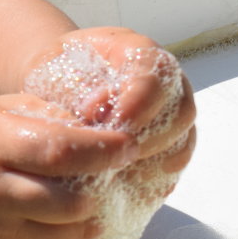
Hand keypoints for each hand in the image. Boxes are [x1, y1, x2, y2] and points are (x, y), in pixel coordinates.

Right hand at [0, 94, 141, 238]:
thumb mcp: (4, 111)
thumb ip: (52, 114)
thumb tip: (108, 124)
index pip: (58, 151)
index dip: (102, 150)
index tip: (129, 145)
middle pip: (68, 202)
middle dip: (105, 189)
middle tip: (119, 173)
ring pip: (70, 234)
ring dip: (99, 217)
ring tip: (106, 197)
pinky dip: (84, 237)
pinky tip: (86, 218)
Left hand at [25, 27, 196, 172]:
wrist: (59, 84)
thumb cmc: (56, 73)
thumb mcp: (55, 70)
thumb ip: (75, 87)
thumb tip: (95, 114)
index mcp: (139, 51)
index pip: (156, 74)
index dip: (139, 102)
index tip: (112, 124)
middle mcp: (166, 81)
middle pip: (181, 111)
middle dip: (149, 139)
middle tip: (113, 155)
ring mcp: (171, 113)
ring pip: (182, 142)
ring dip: (152, 163)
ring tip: (116, 174)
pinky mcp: (167, 143)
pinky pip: (173, 165)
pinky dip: (154, 179)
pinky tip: (125, 187)